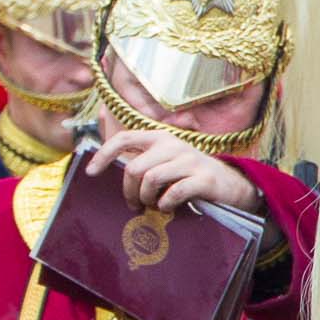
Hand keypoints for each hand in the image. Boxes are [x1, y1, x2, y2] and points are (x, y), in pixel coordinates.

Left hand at [88, 131, 261, 212]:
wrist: (228, 186)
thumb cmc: (185, 175)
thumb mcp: (159, 159)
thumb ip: (131, 147)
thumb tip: (101, 112)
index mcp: (159, 138)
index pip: (124, 138)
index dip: (104, 154)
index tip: (91, 173)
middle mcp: (173, 144)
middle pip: (133, 168)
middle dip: (129, 192)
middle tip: (136, 204)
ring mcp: (190, 160)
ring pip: (150, 180)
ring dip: (147, 199)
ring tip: (154, 205)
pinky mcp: (203, 178)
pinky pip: (173, 193)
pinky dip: (165, 205)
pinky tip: (169, 207)